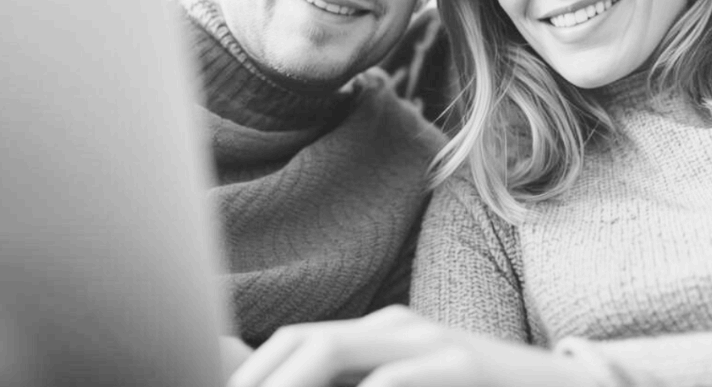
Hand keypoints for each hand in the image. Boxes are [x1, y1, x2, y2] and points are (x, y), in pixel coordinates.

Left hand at [225, 305, 598, 386]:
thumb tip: (280, 384)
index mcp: (381, 334)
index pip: (292, 345)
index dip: (249, 376)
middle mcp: (399, 329)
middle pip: (301, 346)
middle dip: (257, 385)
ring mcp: (432, 344)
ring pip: (330, 356)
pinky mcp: (461, 365)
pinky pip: (391, 384)